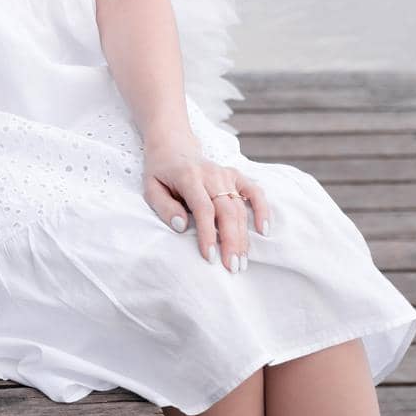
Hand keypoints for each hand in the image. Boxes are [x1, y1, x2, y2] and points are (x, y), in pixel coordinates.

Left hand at [143, 144, 269, 273]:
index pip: (203, 208)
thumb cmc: (160, 172)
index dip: (208, 234)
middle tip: (232, 267)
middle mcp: (211, 173)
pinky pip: (254, 191)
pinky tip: (263, 230)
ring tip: (241, 261)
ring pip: (240, 207)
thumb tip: (180, 226)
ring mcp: (225, 173)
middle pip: (226, 210)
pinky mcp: (235, 175)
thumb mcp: (151, 188)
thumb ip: (164, 207)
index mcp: (188, 176)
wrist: (172, 147)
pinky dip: (262, 209)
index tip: (210, 257)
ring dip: (243, 236)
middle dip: (230, 241)